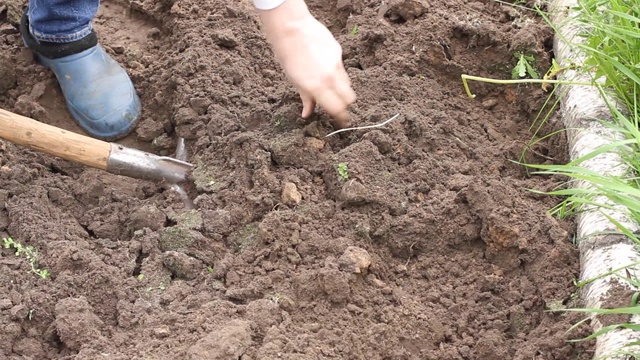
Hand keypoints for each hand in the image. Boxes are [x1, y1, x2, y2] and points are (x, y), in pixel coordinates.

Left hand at [258, 1, 355, 127]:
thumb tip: (307, 114)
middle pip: (349, 98)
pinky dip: (337, 74)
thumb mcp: (294, 81)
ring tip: (330, 88)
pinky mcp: (339, 52)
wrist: (291, 28)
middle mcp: (330, 77)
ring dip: (342, 90)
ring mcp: (337, 64)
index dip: (342, 117)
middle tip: (339, 107)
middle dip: (345, 105)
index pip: (337, 109)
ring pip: (347, 84)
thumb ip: (306, 99)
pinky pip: (342, 69)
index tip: (342, 121)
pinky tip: (325, 68)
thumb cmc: (287, 55)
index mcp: (317, 87)